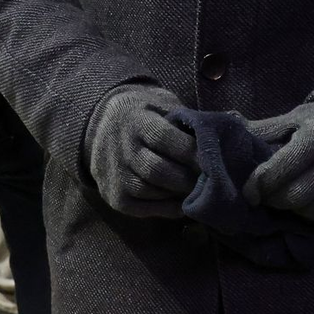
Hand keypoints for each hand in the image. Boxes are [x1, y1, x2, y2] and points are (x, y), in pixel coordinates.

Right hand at [85, 85, 198, 217]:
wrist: (101, 125)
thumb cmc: (143, 113)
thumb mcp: (160, 103)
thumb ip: (181, 119)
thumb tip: (211, 137)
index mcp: (135, 121)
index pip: (164, 138)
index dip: (191, 151)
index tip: (212, 158)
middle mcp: (122, 148)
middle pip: (158, 170)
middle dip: (188, 178)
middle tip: (210, 180)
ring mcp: (116, 174)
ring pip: (152, 191)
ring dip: (179, 194)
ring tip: (199, 192)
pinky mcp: (114, 196)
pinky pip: (144, 209)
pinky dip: (167, 209)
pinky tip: (182, 203)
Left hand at [242, 101, 313, 228]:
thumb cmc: (310, 130)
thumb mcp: (287, 122)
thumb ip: (261, 129)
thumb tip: (228, 121)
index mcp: (312, 139)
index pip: (283, 167)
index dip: (261, 182)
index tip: (249, 191)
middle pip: (296, 196)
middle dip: (273, 200)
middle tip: (262, 198)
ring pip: (311, 212)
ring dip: (290, 211)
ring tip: (280, 200)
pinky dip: (309, 218)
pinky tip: (301, 206)